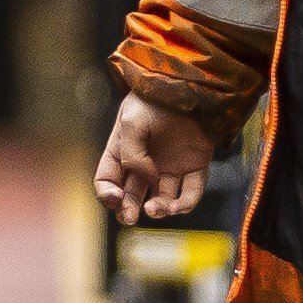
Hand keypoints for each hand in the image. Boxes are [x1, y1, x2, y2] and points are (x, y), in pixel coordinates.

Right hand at [97, 96, 220, 221]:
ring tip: (156, 208)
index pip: (108, 180)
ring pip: (161, 198)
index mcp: (123, 149)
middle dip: (128, 209)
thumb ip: (132, 154)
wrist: (192, 85)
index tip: (114, 198)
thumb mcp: (131, 121)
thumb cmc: (156, 99)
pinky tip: (176, 206)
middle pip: (132, 194)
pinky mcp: (195, 166)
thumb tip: (147, 177)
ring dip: (157, 209)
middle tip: (130, 217)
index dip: (107, 194)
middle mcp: (145, 162)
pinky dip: (184, 204)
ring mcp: (170, 166)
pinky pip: (190, 192)